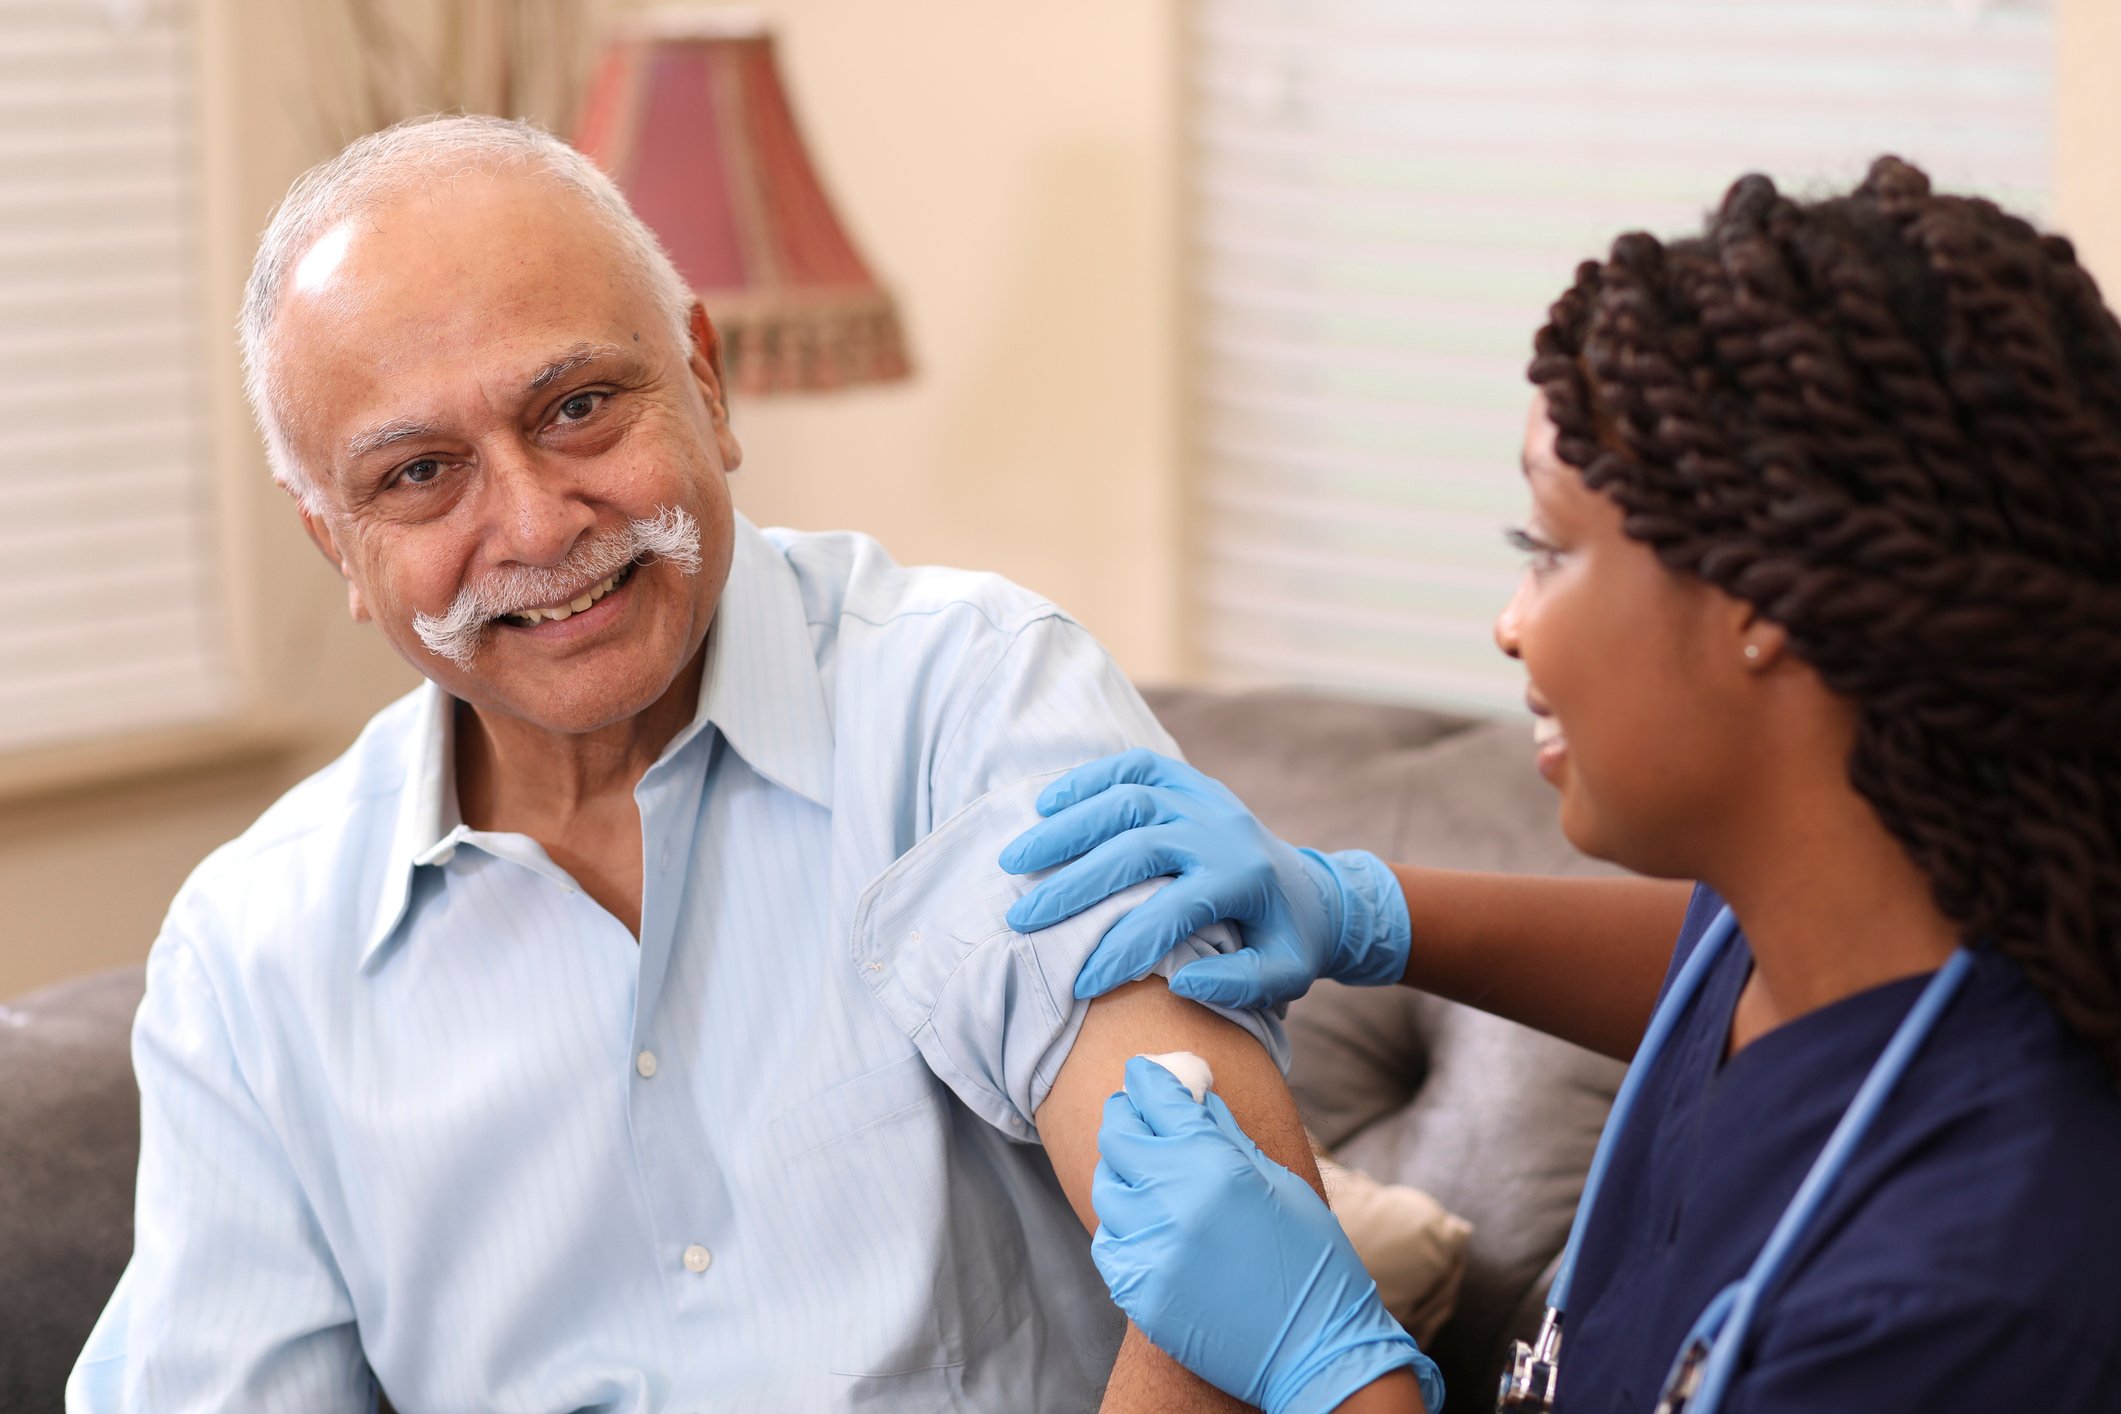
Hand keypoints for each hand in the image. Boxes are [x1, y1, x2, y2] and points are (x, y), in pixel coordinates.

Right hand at [999, 749, 1410, 1007]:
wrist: (1313, 890)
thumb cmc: (1288, 941)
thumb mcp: (1285, 974)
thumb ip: (1240, 984)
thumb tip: (1182, 980)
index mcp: (1244, 879)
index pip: (1172, 911)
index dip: (1123, 947)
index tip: (1079, 982)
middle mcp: (1221, 830)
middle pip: (1138, 847)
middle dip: (1076, 885)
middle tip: (1023, 917)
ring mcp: (1204, 798)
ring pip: (1128, 799)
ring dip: (1068, 827)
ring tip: (1017, 860)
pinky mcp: (1189, 781)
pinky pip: (1135, 767)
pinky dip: (1089, 778)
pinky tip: (1046, 803)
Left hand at [1091, 1058, 1443, 1413]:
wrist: (1316, 1348)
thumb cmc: (1310, 1259)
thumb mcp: (1279, 1181)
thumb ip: (1225, 1134)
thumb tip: (1193, 1095)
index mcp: (1216, 1165)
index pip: (1156, 1099)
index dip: (1147, 1078)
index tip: (1144, 1073)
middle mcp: (1174, 1202)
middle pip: (1118, 1136)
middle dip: (1128, 1117)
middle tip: (1141, 1116)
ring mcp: (1151, 1250)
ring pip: (1108, 1189)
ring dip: (1125, 1174)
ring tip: (1149, 1176)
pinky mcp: (1140, 1292)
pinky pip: (1110, 1243)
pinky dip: (1124, 1227)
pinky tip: (1151, 1226)